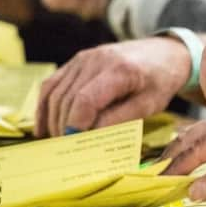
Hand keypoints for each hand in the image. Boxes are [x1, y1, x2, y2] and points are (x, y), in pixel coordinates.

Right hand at [35, 37, 190, 136]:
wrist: (162, 53)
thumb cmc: (159, 81)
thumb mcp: (149, 105)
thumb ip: (119, 120)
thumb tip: (90, 138)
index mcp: (119, 70)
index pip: (86, 100)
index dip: (76, 125)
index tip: (76, 147)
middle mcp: (96, 60)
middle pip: (66, 98)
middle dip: (63, 128)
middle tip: (67, 153)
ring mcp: (82, 59)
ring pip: (54, 93)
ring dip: (52, 121)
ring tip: (59, 144)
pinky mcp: (75, 62)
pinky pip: (51, 85)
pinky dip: (44, 107)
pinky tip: (44, 129)